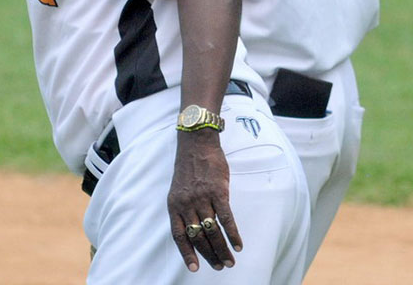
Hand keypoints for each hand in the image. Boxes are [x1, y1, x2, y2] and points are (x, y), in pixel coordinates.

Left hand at [167, 129, 241, 272]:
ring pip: (212, 231)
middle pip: (197, 237)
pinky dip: (233, 234)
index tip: (194, 268)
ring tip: (230, 261)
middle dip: (209, 255)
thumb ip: (185, 208)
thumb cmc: (189, 167)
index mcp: (173, 204)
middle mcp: (186, 204)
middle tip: (220, 266)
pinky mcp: (217, 192)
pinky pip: (226, 219)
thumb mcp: (179, 189)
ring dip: (222, 249)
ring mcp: (202, 198)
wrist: (196, 143)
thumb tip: (196, 229)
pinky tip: (238, 245)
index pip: (179, 235)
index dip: (187, 253)